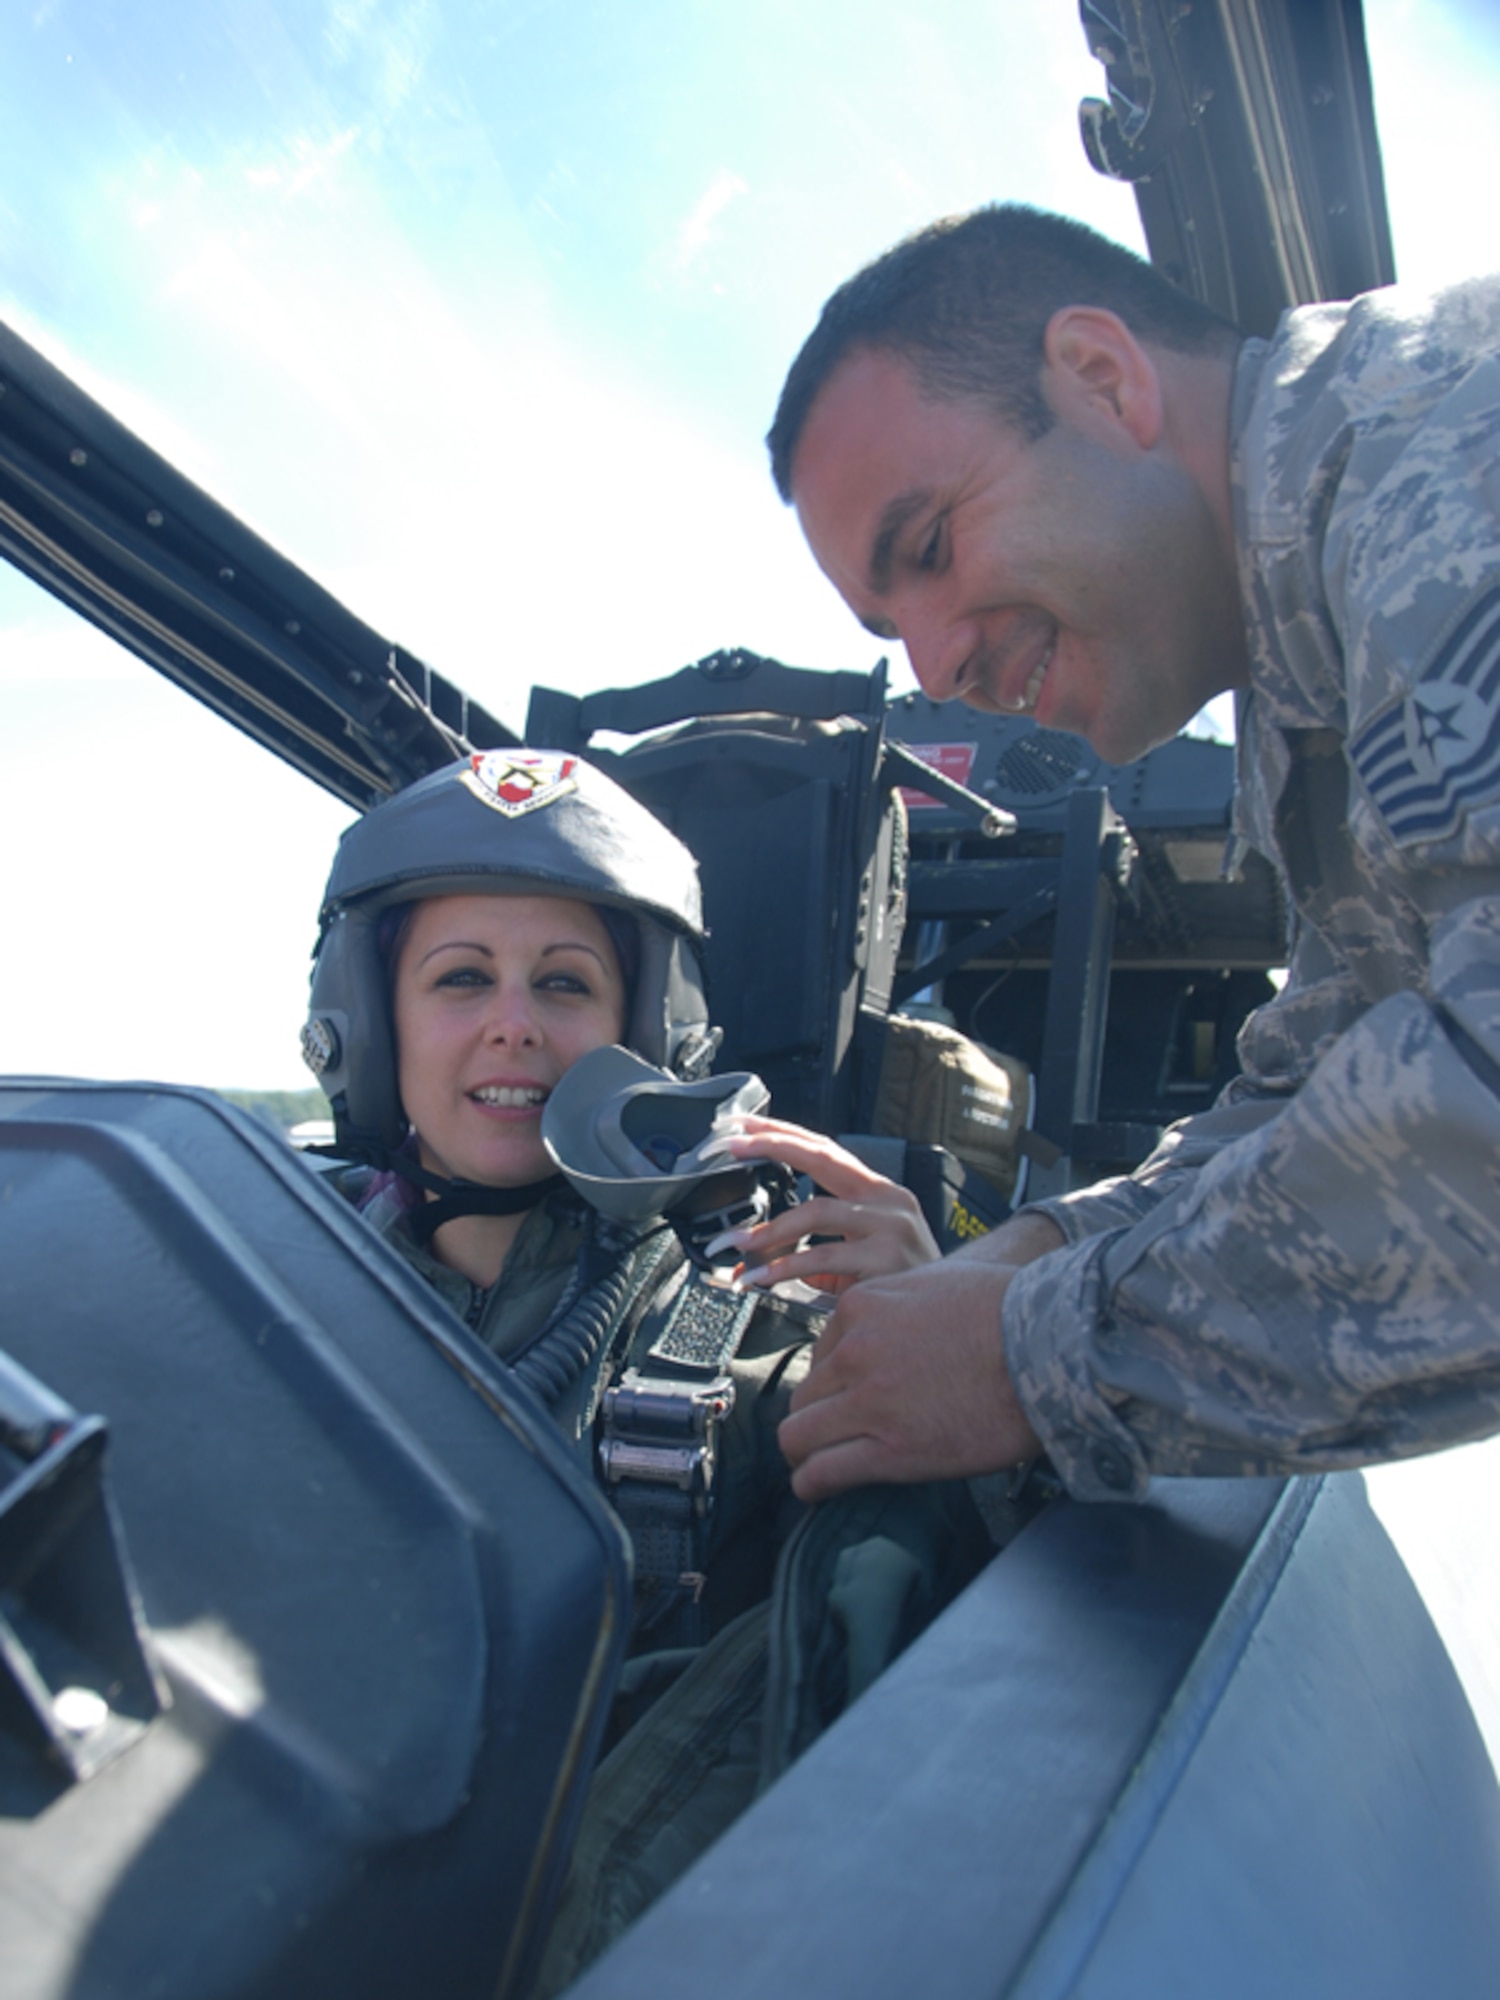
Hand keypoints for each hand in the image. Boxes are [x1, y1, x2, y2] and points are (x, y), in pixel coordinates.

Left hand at [706, 1115, 940, 1293]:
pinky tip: (762, 1277)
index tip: (744, 1125)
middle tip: (731, 1146)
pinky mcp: (887, 1259)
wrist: (952, 1316)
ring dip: (770, 1229)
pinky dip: (786, 1267)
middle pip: (823, 1158)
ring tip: (738, 1244)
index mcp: (878, 1192)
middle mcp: (887, 1200)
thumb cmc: (900, 1283)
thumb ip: (814, 1247)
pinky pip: (824, 1257)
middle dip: (773, 1145)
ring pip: (817, 1211)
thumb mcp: (859, 1254)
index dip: (783, 1133)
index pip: (825, 1149)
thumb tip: (755, 1256)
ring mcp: (890, 1226)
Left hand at [777, 1224, 1063, 1502]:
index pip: (822, 1352)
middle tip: (838, 1434)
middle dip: (819, 1416)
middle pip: (805, 1395)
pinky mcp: (890, 1451)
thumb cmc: (1012, 1311)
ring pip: (797, 1435)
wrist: (1050, 1347)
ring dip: (808, 1452)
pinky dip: (813, 1486)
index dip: (836, 1380)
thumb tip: (903, 1323)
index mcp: (862, 1307)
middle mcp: (854, 1351)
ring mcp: (868, 1402)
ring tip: (822, 1465)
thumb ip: (902, 1303)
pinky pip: (822, 1474)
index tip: (850, 1396)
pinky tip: (821, 1491)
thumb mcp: (939, 1281)